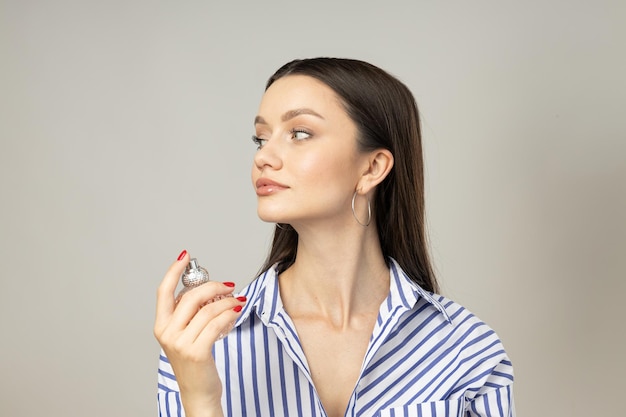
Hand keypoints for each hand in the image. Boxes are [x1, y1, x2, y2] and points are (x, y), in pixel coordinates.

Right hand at [154, 250, 245, 415]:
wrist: (198, 392)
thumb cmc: (195, 363)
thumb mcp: (185, 335)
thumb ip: (189, 314)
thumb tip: (207, 288)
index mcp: (161, 326)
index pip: (163, 291)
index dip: (173, 270)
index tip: (185, 256)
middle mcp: (167, 333)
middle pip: (191, 296)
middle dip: (213, 286)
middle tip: (227, 286)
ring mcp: (181, 343)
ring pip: (207, 309)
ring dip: (226, 301)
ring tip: (236, 301)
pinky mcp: (196, 351)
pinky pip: (216, 323)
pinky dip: (229, 314)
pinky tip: (236, 312)